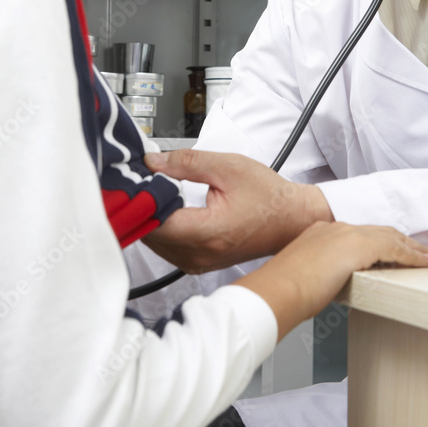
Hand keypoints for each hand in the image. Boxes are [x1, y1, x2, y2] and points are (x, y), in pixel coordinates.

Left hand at [143, 149, 332, 271]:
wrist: (292, 220)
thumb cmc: (268, 196)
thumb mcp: (227, 167)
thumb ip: (185, 162)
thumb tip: (152, 162)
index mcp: (207, 233)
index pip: (153, 222)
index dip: (140, 200)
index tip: (135, 180)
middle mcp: (200, 255)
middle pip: (149, 234)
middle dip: (143, 207)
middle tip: (143, 180)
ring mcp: (199, 263)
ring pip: (155, 243)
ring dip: (151, 218)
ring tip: (156, 192)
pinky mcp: (199, 264)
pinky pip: (167, 248)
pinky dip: (162, 229)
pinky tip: (168, 209)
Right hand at [238, 221, 427, 340]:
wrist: (278, 290)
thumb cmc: (284, 291)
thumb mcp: (305, 278)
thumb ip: (321, 276)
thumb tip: (327, 288)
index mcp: (321, 233)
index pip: (362, 235)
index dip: (384, 243)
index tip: (398, 253)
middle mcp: (335, 228)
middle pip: (380, 232)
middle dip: (405, 243)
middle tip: (425, 253)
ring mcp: (347, 234)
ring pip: (392, 237)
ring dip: (415, 249)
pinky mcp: (358, 246)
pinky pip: (396, 249)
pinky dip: (414, 256)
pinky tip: (427, 263)